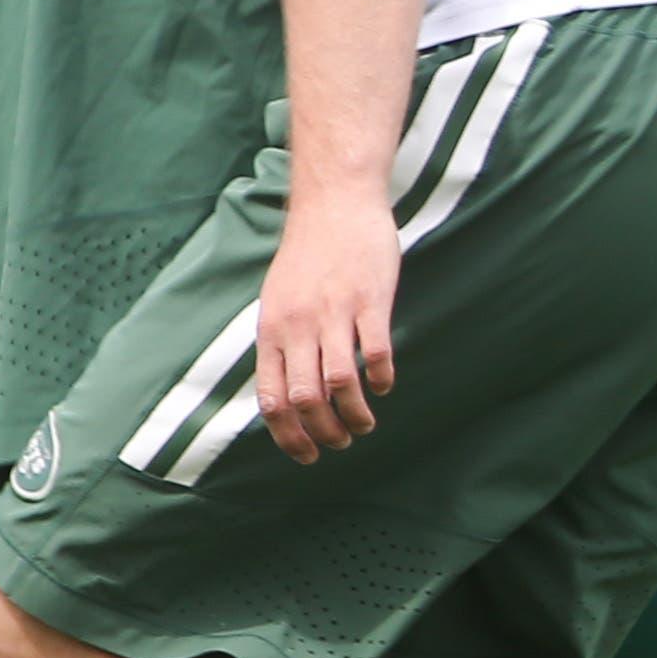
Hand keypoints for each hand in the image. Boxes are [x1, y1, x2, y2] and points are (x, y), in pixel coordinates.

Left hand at [253, 193, 398, 464]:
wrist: (335, 202)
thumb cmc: (308, 254)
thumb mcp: (277, 300)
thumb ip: (279, 342)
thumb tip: (283, 393)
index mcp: (272, 330)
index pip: (272, 400)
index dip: (288, 437)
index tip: (307, 455)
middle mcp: (299, 325)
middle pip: (306, 399)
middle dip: (324, 433)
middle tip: (340, 442)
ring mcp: (336, 312)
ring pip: (341, 383)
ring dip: (355, 415)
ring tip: (365, 424)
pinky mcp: (371, 299)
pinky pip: (376, 352)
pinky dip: (381, 379)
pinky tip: (384, 385)